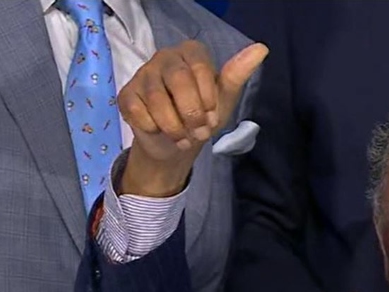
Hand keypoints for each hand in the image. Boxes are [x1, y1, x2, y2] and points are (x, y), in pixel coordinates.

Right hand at [119, 40, 267, 196]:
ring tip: (184, 138)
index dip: (207, 98)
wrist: (177, 144)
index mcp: (192, 53)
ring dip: (174, 127)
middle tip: (200, 133)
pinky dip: (153, 129)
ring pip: (156, 99)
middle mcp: (165, 57)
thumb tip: (261, 49)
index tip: (212, 117)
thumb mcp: (224, 100)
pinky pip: (138, 111)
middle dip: (192, 113)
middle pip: (178, 80)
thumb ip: (237, 74)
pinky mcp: (127, 94)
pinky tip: (161, 132)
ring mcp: (143, 74)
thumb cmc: (203, 116)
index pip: (200, 68)